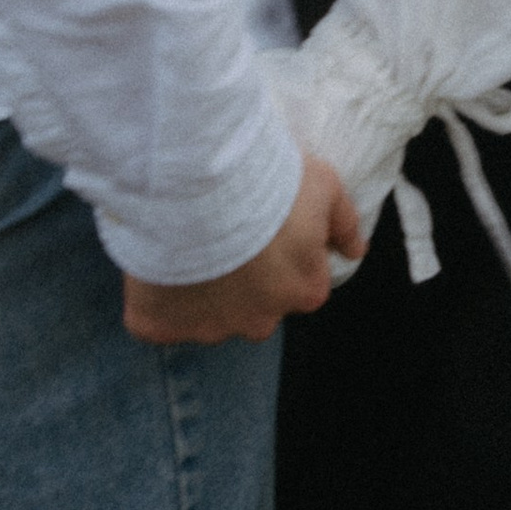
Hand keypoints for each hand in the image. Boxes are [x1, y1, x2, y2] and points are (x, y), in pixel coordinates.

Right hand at [122, 156, 363, 345]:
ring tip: (186, 242)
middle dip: (242, 279)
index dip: (281, 254)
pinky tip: (155, 263)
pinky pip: (157, 319)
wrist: (197, 181)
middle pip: (254, 307)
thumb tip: (355, 250)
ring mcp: (207, 328)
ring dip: (199, 289)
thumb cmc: (265, 181)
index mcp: (304, 290)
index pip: (301, 283)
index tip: (262, 227)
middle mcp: (260, 322)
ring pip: (205, 315)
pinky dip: (155, 299)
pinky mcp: (159, 325)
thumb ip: (343, 223)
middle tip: (223, 233)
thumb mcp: (323, 185)